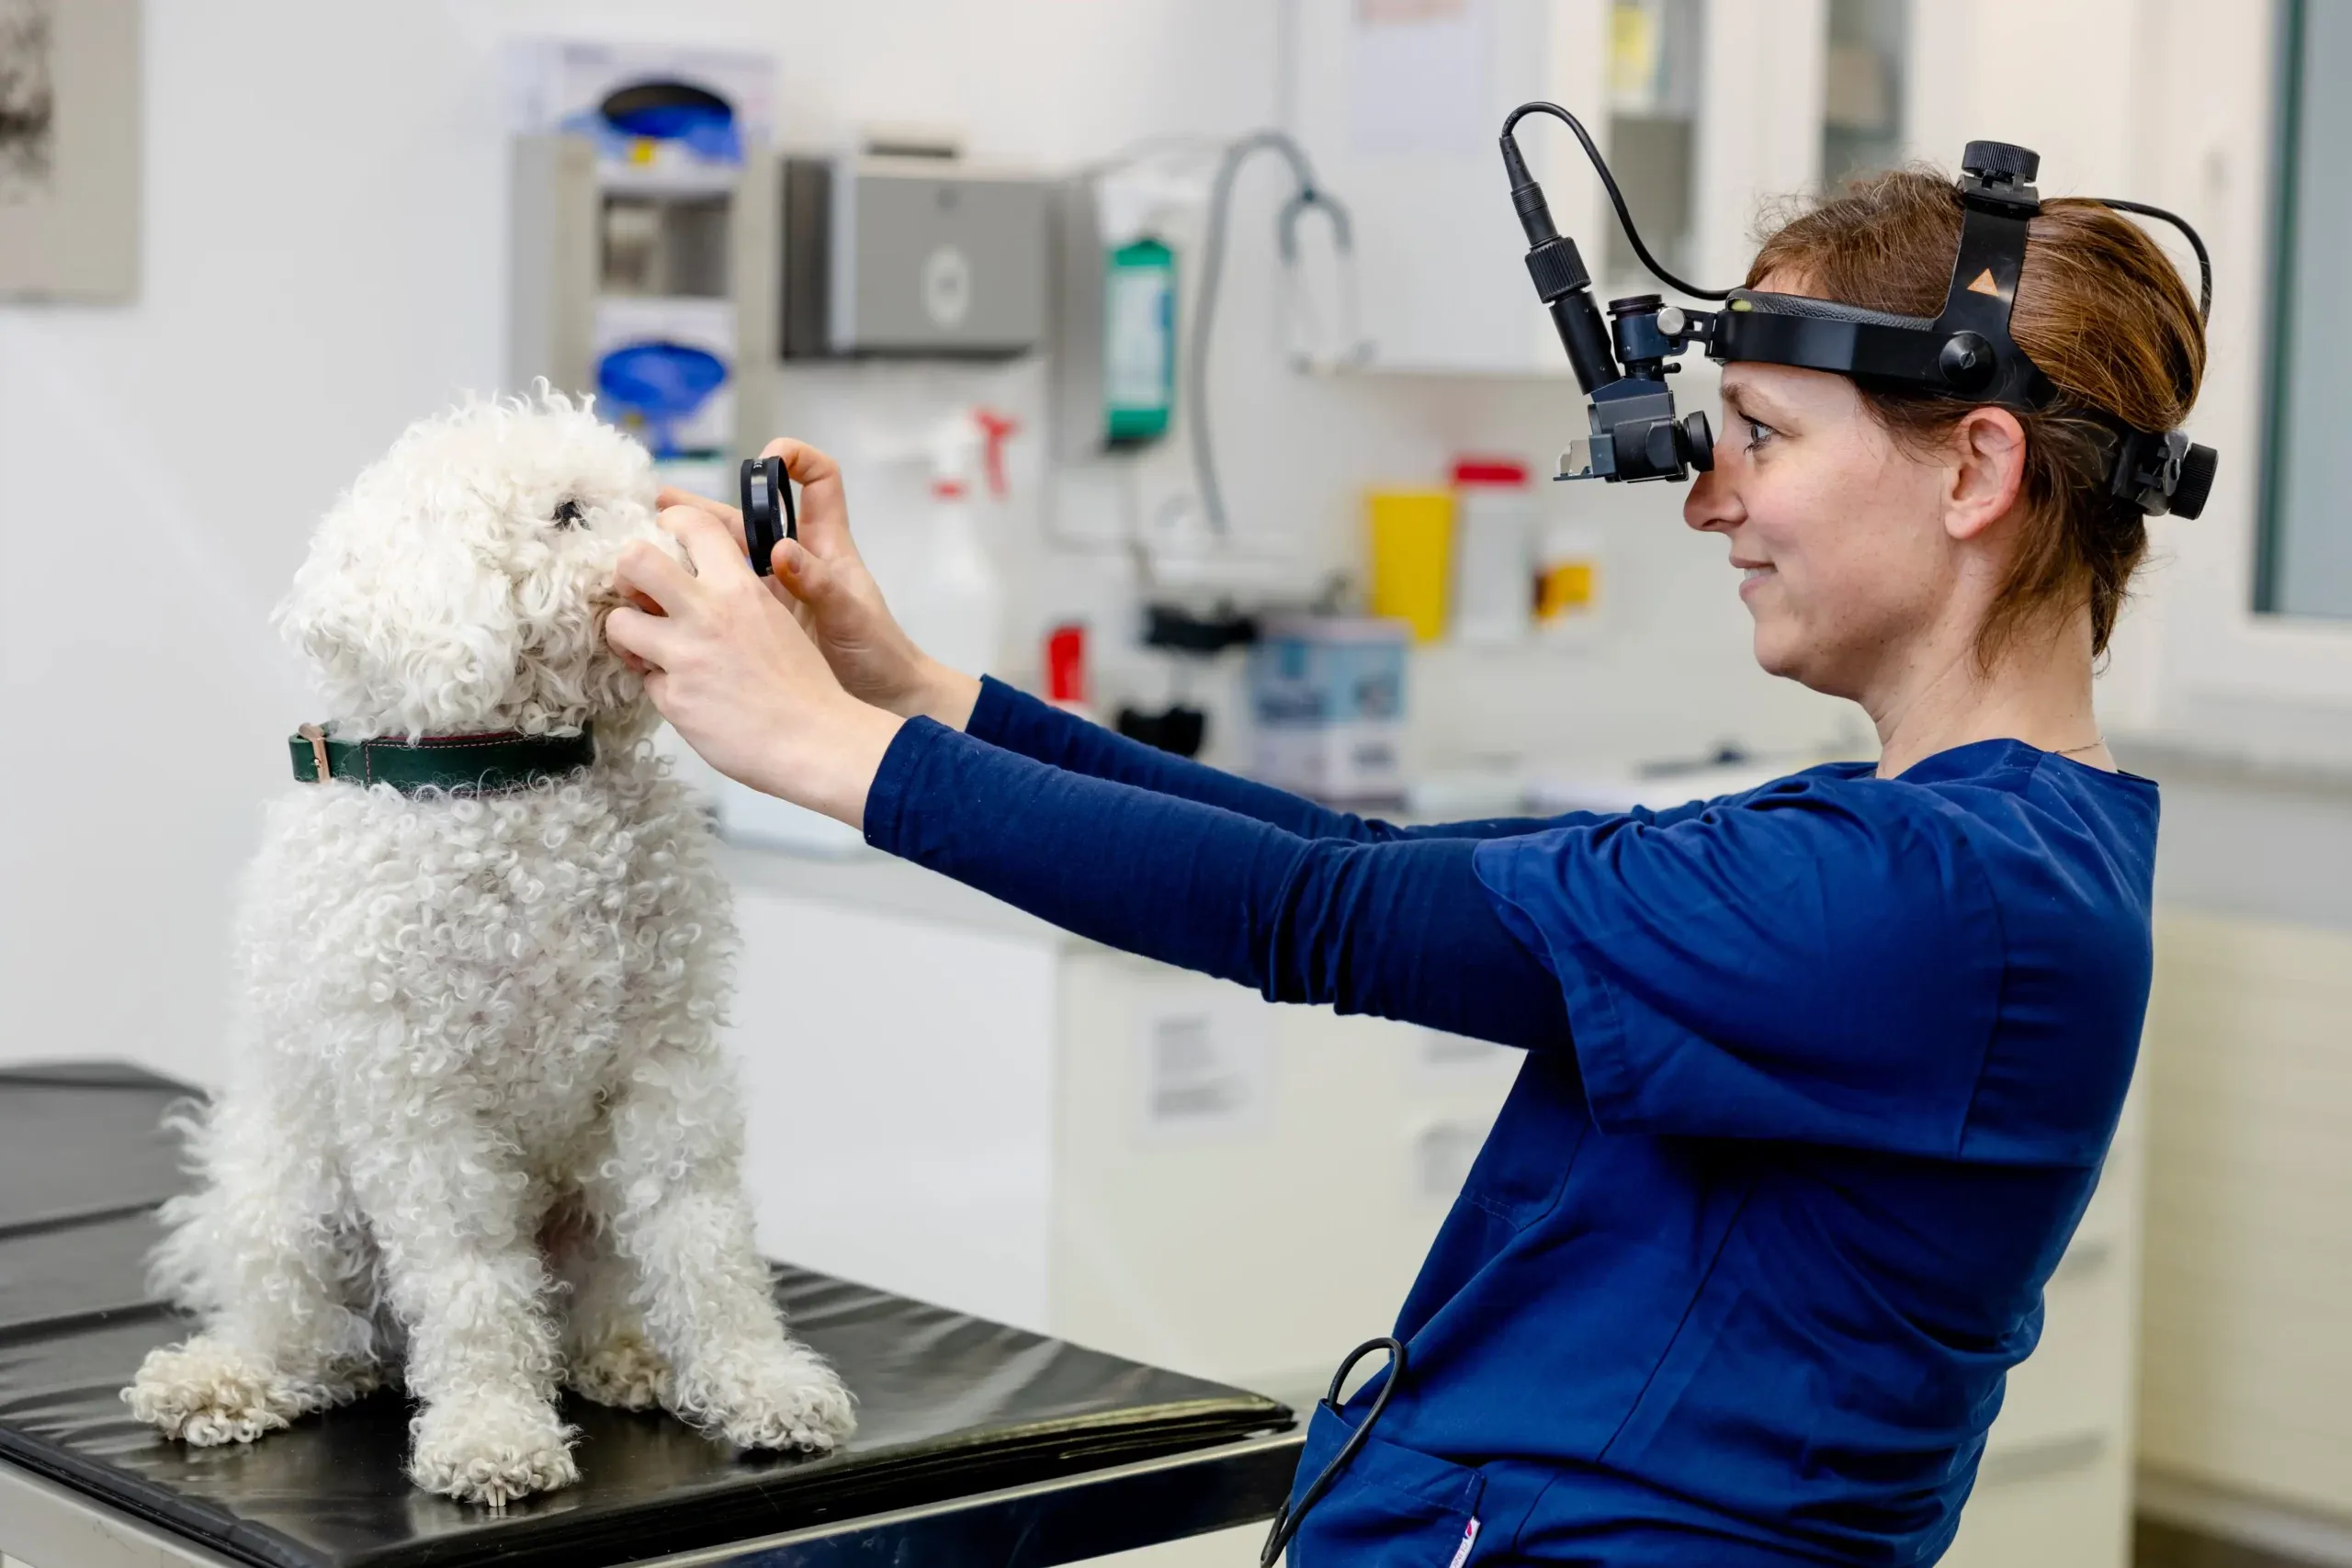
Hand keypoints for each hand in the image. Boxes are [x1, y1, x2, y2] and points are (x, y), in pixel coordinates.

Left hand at [606, 505, 904, 827]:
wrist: (816, 740)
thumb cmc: (806, 685)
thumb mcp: (777, 618)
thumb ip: (738, 596)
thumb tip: (702, 586)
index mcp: (739, 587)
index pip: (691, 524)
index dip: (669, 524)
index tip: (665, 537)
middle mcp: (707, 613)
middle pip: (634, 560)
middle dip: (626, 572)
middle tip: (637, 591)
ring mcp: (685, 656)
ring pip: (619, 624)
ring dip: (628, 634)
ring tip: (647, 648)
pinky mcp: (673, 698)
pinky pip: (645, 680)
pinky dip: (660, 685)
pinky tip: (687, 693)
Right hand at [655, 438, 980, 728]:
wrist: (881, 699)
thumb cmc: (877, 654)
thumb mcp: (851, 617)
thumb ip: (818, 584)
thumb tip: (781, 552)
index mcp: (826, 546)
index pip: (818, 482)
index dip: (796, 460)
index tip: (768, 460)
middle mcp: (794, 560)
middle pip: (747, 518)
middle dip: (703, 505)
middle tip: (659, 502)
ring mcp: (773, 589)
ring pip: (723, 556)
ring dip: (686, 547)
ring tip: (642, 542)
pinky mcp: (757, 619)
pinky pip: (721, 595)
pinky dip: (693, 589)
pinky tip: (660, 595)